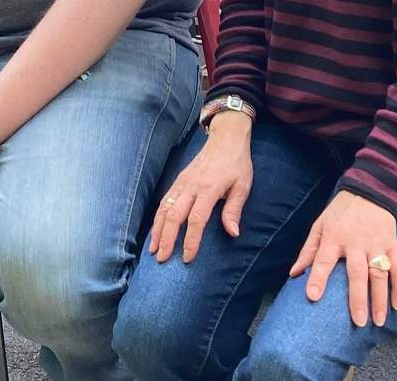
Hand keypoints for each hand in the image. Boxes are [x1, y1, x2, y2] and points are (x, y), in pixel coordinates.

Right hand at [147, 113, 252, 263]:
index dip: (190, 240)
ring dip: (157, 229)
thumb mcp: (243, 186)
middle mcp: (191, 186)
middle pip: (174, 216)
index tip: (187, 258)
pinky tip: (155, 229)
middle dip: (166, 239)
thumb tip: (233, 233)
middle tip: (161, 259)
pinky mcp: (178, 180)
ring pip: (164, 208)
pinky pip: (164, 200)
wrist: (226, 137)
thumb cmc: (236, 163)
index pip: (196, 219)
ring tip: (153, 248)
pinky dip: (157, 216)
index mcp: (209, 189)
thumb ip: (234, 210)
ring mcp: (182, 182)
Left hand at [289, 190, 396, 327]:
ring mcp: (376, 243)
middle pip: (357, 273)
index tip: (313, 297)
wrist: (369, 191)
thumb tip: (294, 274)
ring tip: (378, 321)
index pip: (323, 260)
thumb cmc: (340, 213)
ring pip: (380, 274)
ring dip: (380, 298)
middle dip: (358, 298)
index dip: (317, 278)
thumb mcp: (320, 225)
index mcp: (334, 237)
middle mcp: (356, 242)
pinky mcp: (392, 243)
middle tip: (359, 321)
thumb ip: (308, 250)